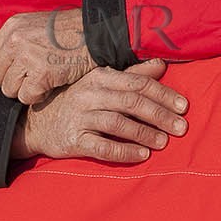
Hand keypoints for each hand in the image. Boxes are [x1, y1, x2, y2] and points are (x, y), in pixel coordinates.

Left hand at [0, 8, 93, 103]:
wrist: (95, 33)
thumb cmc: (68, 31)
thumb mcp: (35, 25)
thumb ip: (15, 41)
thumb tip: (1, 66)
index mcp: (11, 27)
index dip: (1, 70)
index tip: (15, 72)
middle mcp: (15, 41)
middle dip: (12, 83)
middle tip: (30, 79)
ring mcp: (27, 57)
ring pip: (9, 90)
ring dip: (25, 90)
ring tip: (42, 80)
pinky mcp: (41, 74)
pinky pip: (26, 97)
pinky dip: (38, 96)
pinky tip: (49, 85)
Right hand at [10, 59, 187, 163]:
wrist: (36, 123)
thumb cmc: (76, 101)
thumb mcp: (100, 83)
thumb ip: (130, 75)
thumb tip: (160, 64)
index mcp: (99, 77)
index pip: (137, 83)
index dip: (163, 94)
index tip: (183, 106)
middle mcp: (89, 94)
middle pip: (131, 102)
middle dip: (160, 115)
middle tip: (181, 128)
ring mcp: (80, 117)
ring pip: (118, 124)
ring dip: (144, 133)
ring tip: (164, 143)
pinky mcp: (73, 140)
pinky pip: (103, 147)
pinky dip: (125, 152)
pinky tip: (142, 155)